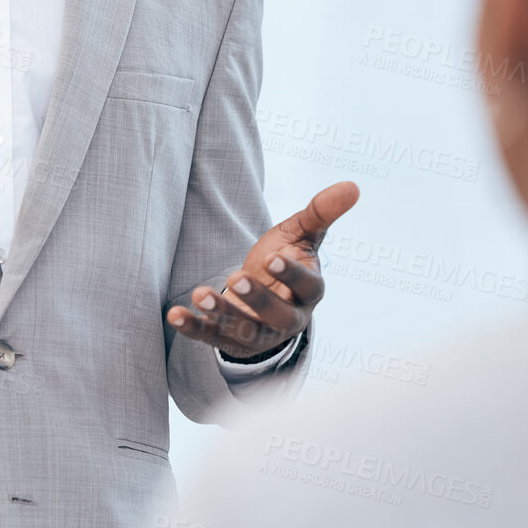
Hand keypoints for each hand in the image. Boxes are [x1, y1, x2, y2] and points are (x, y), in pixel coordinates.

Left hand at [167, 181, 358, 359]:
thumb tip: (353, 185)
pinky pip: (212, 339)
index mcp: (309, 291)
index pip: (307, 286)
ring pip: (245, 332)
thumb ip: (321, 213)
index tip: (272, 259)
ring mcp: (261, 334)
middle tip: (235, 276)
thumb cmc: (284, 259)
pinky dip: (193, 328)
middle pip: (278, 316)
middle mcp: (289, 318)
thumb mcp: (300, 234)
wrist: (262, 294)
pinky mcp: (232, 342)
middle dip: (257, 299)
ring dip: (222, 314)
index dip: (292, 275)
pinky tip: (174, 314)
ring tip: (200, 294)